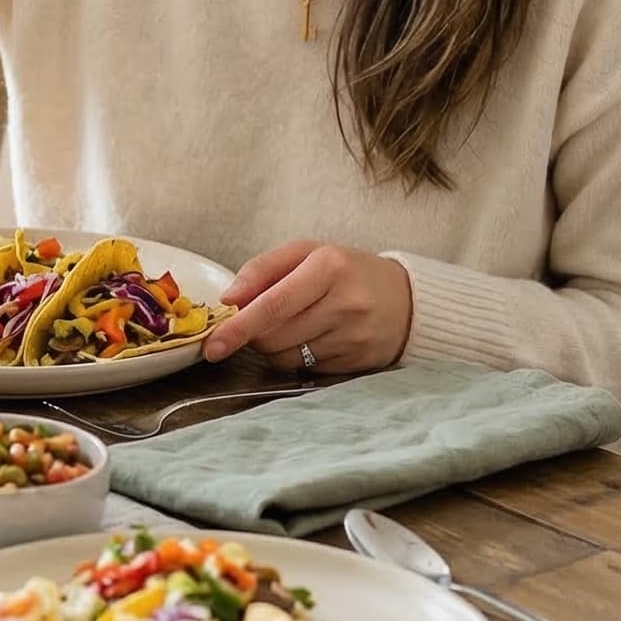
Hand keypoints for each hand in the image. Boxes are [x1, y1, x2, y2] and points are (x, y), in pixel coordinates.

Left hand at [202, 241, 413, 372]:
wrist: (407, 299)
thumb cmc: (347, 272)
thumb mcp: (307, 253)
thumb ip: (263, 269)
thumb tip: (229, 299)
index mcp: (329, 267)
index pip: (273, 304)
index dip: (239, 327)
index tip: (213, 343)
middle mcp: (345, 303)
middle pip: (274, 335)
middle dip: (253, 334)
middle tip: (259, 320)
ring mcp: (354, 336)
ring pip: (286, 356)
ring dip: (273, 346)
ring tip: (293, 324)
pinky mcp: (357, 362)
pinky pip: (305, 368)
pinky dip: (296, 356)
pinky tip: (313, 338)